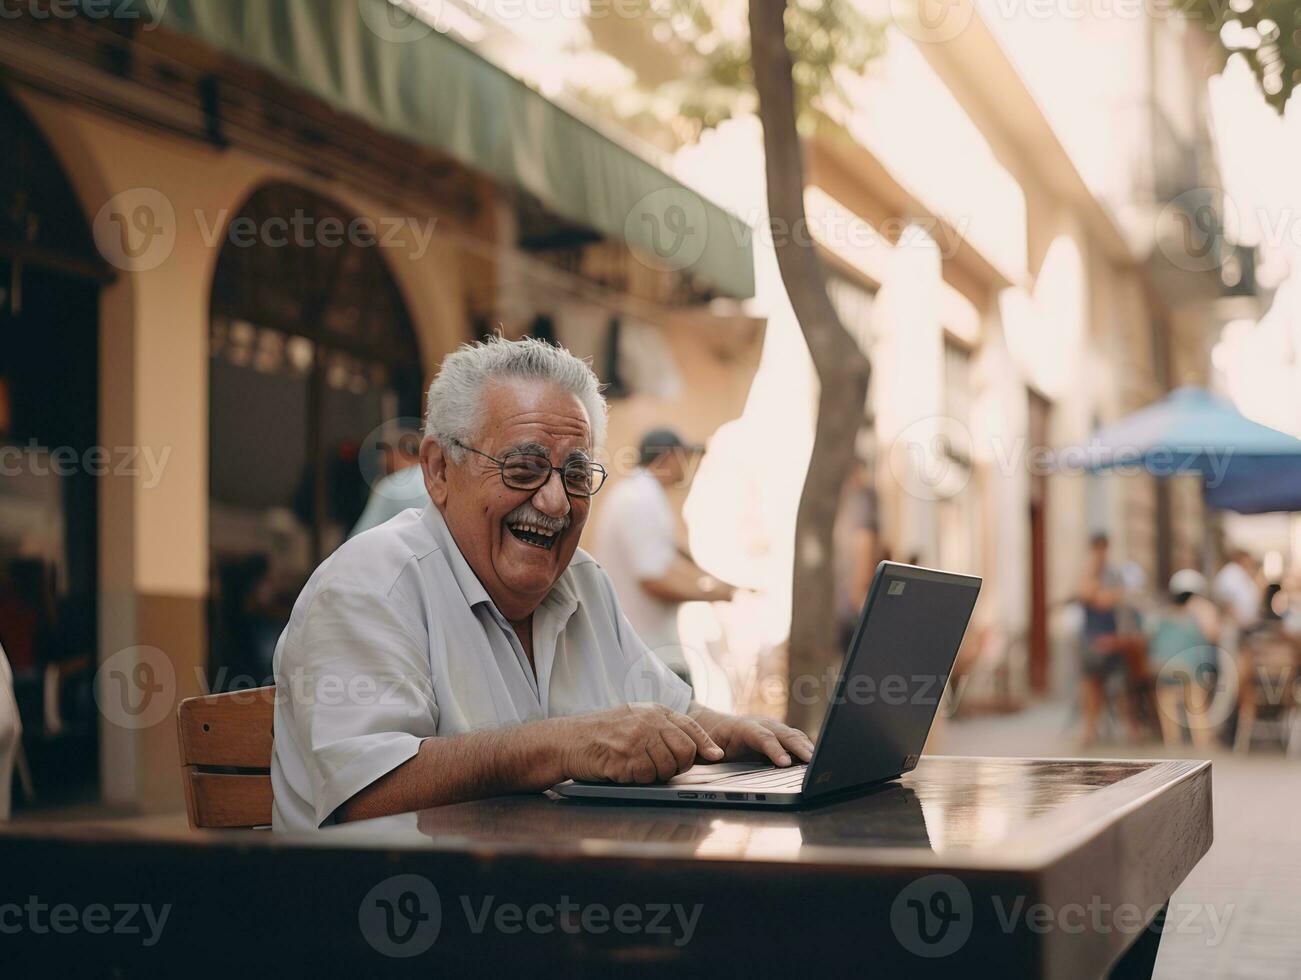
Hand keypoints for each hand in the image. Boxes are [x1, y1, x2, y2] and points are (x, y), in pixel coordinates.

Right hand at [556, 703, 724, 783]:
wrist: (567, 740)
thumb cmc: (602, 734)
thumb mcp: (634, 720)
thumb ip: (663, 729)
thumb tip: (701, 748)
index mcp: (653, 710)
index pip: (690, 726)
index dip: (705, 744)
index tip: (716, 756)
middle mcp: (648, 721)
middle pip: (685, 751)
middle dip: (678, 765)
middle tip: (659, 767)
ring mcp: (637, 737)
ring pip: (668, 767)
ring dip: (655, 775)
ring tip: (635, 766)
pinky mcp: (625, 756)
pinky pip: (647, 777)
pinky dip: (638, 779)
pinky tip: (624, 770)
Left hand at [702, 714, 813, 767]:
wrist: (711, 725)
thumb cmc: (708, 738)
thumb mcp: (705, 745)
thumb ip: (712, 750)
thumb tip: (718, 755)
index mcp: (742, 727)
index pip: (762, 737)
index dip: (775, 749)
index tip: (785, 763)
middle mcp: (760, 724)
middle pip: (783, 734)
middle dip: (799, 748)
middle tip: (812, 762)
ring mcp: (770, 728)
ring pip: (792, 735)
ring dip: (806, 747)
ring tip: (820, 762)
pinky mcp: (777, 735)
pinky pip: (794, 740)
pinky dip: (806, 748)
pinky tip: (815, 761)